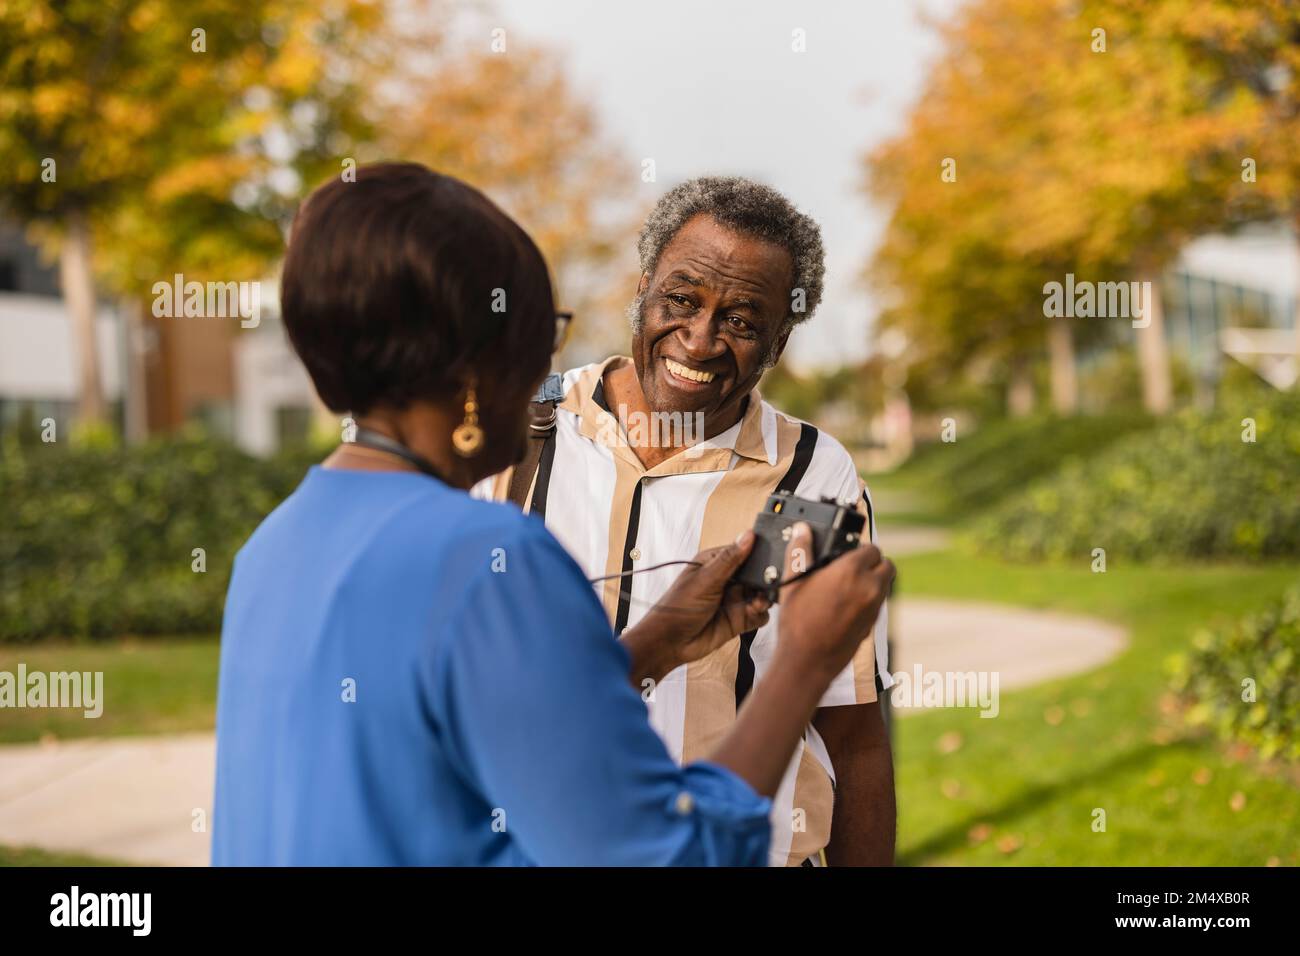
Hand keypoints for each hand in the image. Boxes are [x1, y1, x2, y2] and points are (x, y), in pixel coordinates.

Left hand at [622, 532, 771, 679]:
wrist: (670, 642)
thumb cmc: (679, 606)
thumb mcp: (705, 579)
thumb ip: (729, 560)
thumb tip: (749, 534)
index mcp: (715, 562)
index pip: (743, 551)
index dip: (758, 552)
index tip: (772, 554)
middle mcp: (728, 579)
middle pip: (756, 573)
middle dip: (765, 577)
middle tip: (769, 582)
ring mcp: (734, 599)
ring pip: (761, 593)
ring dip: (764, 596)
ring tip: (757, 602)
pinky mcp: (739, 619)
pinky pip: (760, 614)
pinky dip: (761, 613)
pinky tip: (754, 612)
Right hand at [776, 522, 894, 680]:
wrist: (807, 661)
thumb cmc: (798, 622)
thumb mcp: (793, 582)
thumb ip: (799, 551)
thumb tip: (802, 531)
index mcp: (851, 571)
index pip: (872, 548)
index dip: (860, 548)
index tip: (848, 553)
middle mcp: (869, 587)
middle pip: (887, 565)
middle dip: (874, 563)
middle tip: (853, 567)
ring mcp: (874, 608)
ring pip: (885, 585)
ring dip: (873, 581)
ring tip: (847, 586)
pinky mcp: (873, 625)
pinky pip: (878, 604)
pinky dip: (869, 600)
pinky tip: (846, 606)